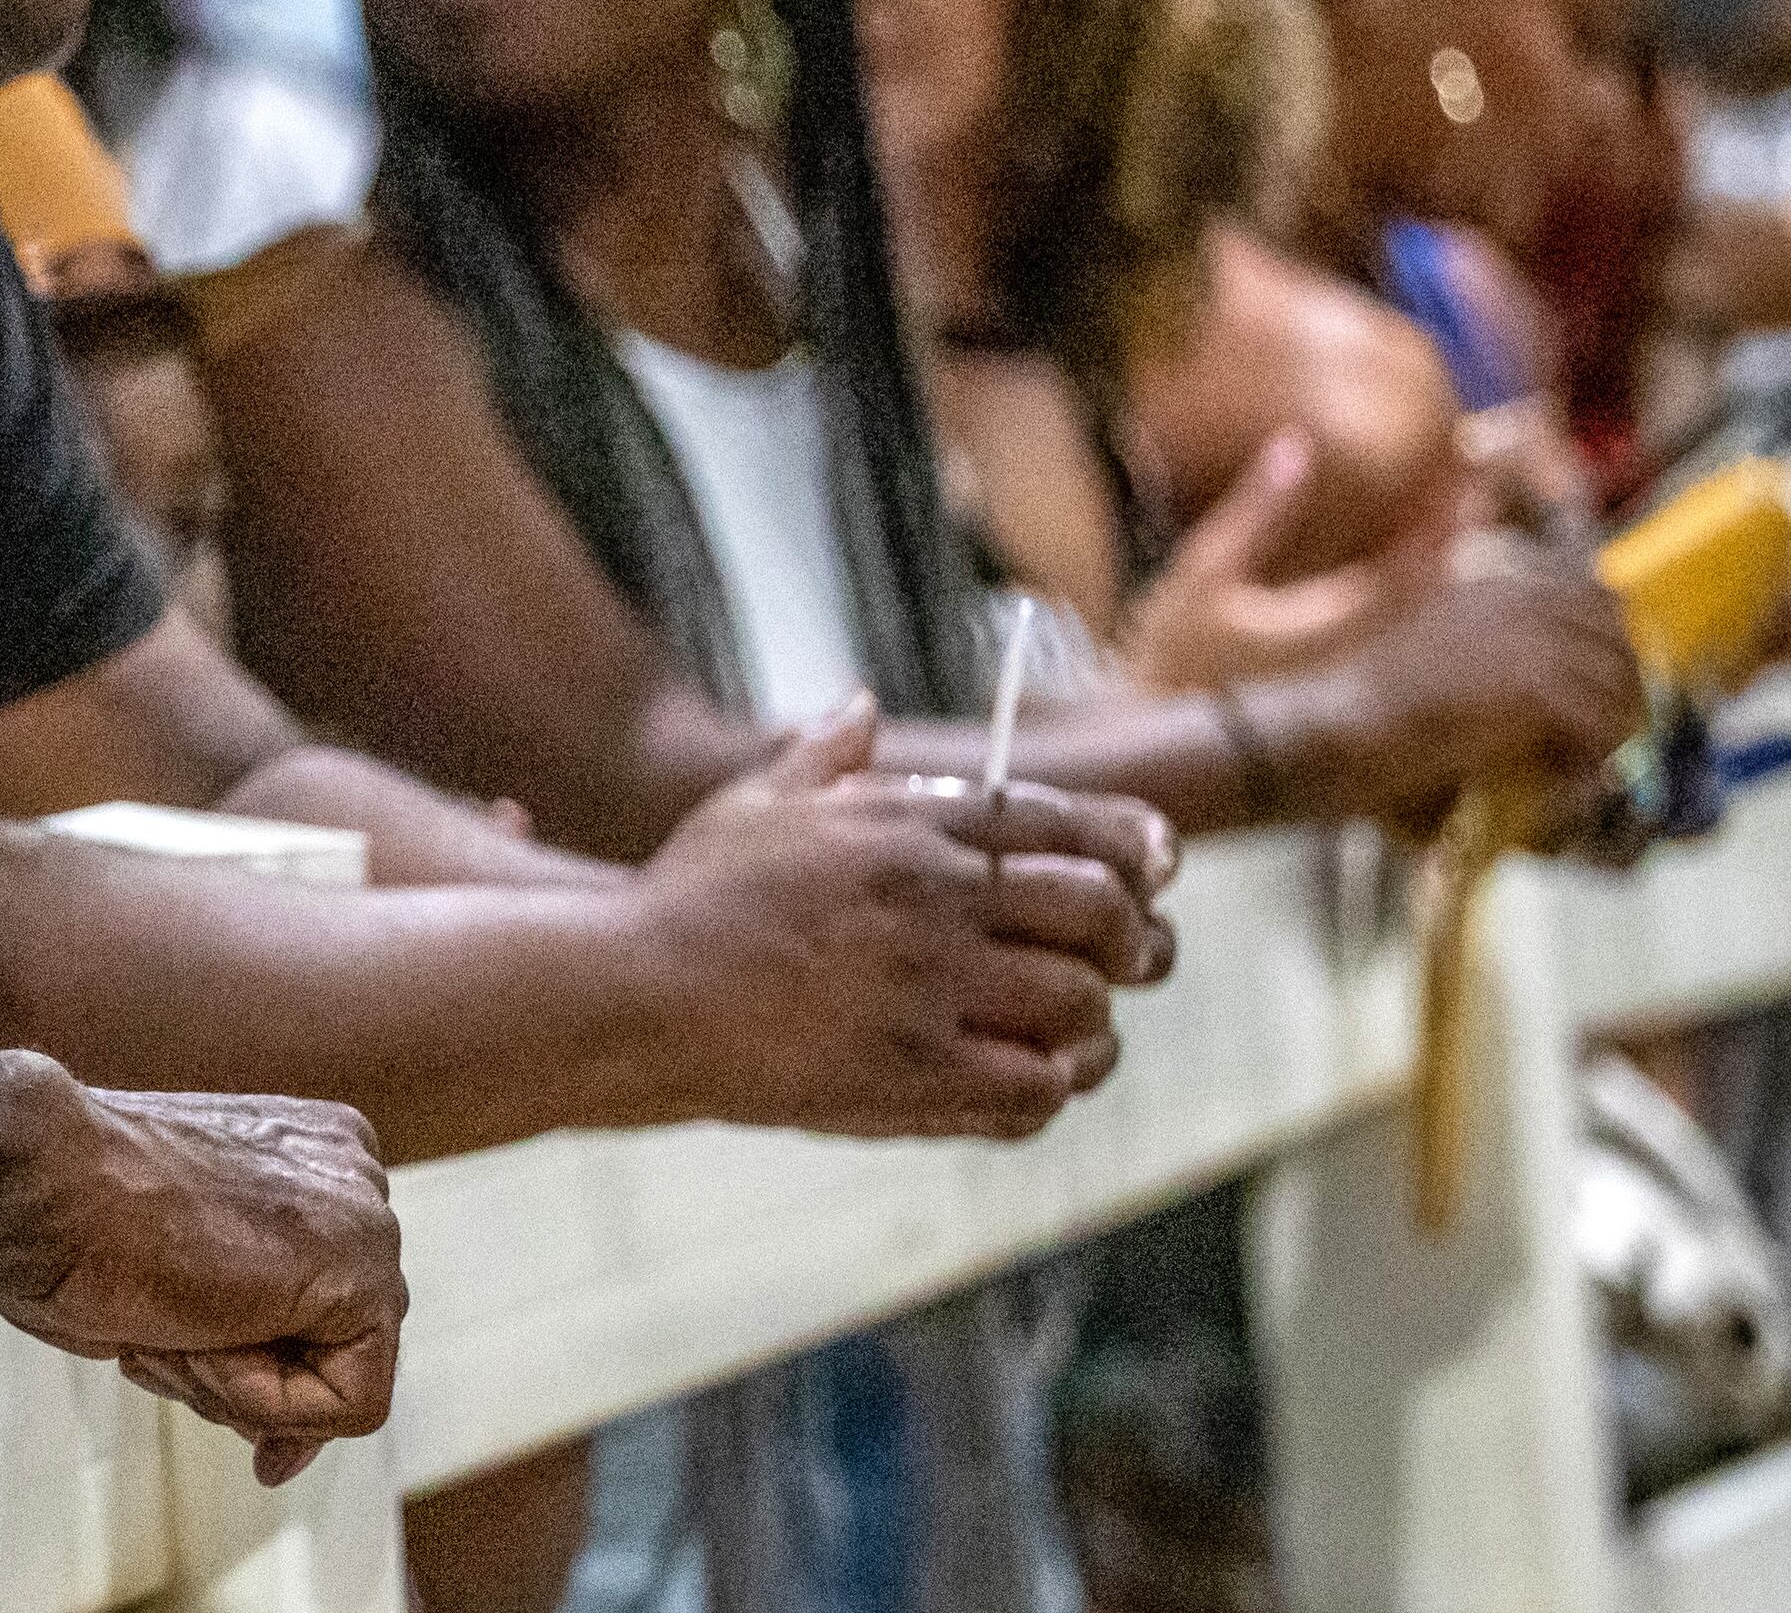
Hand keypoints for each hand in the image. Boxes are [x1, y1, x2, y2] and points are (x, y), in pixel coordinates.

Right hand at [0, 1067, 401, 1484]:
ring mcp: (366, 1216)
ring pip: (339, 1378)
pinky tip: (196, 1332)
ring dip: (238, 1384)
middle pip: (335, 1342)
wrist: (38, 1179)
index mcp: (306, 1152)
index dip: (254, 1362)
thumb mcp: (174, 1272)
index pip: (322, 1302)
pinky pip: (351, 1402)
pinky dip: (265, 1401)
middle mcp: (350, 1173)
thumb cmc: (68, 1223)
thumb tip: (286, 1452)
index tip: (180, 1349)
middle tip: (159, 1335)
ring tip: (163, 1318)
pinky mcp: (365, 1274)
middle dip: (247, 1378)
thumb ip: (243, 1329)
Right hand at [636, 701, 1175, 1142]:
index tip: (1160, 860)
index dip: (1131, 841)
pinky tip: (1038, 1075)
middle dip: (1137, 935)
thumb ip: (827, 752)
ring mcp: (928, 993)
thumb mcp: (757, 803)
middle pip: (1098, 912)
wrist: (635, 993)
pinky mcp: (913, 1076)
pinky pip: (1033, 1090)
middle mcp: (933, 902)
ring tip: (1085, 1026)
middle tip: (1139, 953)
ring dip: (1096, 1018)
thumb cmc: (692, 895)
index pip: (1063, 822)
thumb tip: (862, 704)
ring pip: (1079, 1005)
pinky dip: (1053, 1085)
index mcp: (906, 827)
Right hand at [1122, 427, 1457, 690]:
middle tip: (1477, 470)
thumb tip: (1297, 445)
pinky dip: (1417, 570)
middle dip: (1456, 523)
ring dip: (1442, 546)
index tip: (1462, 464)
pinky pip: (1398, 609)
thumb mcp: (1205, 570)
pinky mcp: (1339, 659)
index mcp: (1331, 622)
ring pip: (1420, 598)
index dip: (1442, 512)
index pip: (1410, 562)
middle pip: (1430, 580)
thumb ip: (1257, 511)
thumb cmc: (1175, 648)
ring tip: (1459, 498)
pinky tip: (1414, 544)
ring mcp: (1352, 656)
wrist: (1162, 721)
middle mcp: (1356, 644)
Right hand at [1268, 547, 1642, 844]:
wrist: (1334, 730)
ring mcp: (1529, 637)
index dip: (1610, 644)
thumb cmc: (1366, 707)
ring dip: (1609, 728)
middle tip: (1600, 738)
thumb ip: (1492, 643)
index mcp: (1493, 582)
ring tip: (1578, 763)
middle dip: (1621, 690)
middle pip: (1619, 637)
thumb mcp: (1436, 649)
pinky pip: (1600, 722)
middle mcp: (1518, 597)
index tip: (1604, 689)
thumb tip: (1562, 670)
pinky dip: (1590, 756)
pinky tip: (1560, 775)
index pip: (1596, 596)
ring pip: (1618, 683)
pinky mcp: (1535, 686)